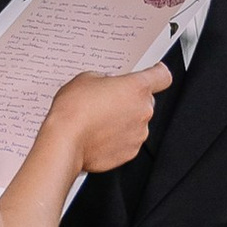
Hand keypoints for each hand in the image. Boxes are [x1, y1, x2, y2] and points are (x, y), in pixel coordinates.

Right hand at [50, 60, 169, 173]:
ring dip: (123, 120)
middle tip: (109, 101)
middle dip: (130, 100)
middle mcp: (143, 110)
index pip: (162, 76)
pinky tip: (99, 135)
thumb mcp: (85, 79)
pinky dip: (117, 139)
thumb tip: (107, 85)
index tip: (152, 74)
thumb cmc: (73, 111)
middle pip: (146, 101)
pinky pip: (128, 141)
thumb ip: (104, 79)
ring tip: (99, 121)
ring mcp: (138, 133)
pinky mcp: (130, 152)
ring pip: (137, 122)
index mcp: (136, 87)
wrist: (64, 141)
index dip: (157, 74)